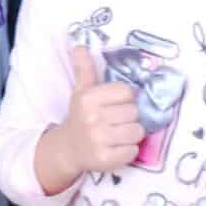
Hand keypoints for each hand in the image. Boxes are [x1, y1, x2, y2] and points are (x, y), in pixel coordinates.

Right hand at [35, 47, 143, 193]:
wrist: (68, 149)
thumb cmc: (80, 115)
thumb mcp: (81, 90)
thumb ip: (84, 68)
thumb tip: (79, 45)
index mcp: (88, 98)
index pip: (126, 92)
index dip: (124, 99)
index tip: (114, 105)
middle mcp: (92, 118)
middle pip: (134, 112)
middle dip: (129, 117)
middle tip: (116, 121)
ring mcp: (99, 140)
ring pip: (137, 132)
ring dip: (132, 134)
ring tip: (118, 134)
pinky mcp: (105, 160)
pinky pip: (133, 151)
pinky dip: (129, 151)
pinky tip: (116, 148)